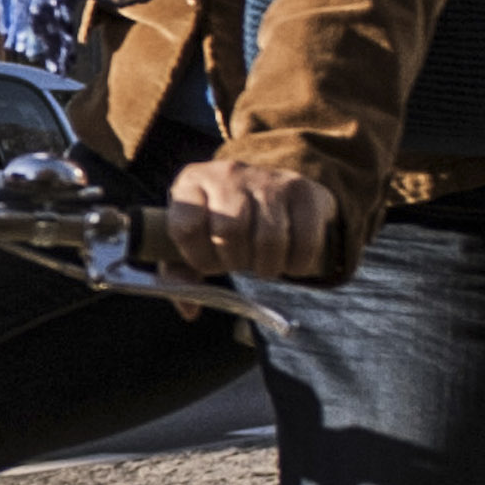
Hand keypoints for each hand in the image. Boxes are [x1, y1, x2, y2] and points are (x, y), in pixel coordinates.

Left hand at [157, 154, 339, 284]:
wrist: (267, 192)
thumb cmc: (220, 226)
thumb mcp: (192, 242)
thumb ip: (180, 275)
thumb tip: (190, 310)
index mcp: (191, 184)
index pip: (186, 225)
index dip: (197, 256)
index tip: (209, 262)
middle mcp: (227, 173)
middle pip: (230, 229)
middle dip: (235, 261)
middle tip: (240, 263)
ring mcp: (267, 178)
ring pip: (269, 238)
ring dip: (267, 266)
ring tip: (263, 263)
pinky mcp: (302, 189)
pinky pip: (305, 239)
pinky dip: (297, 263)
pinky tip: (289, 260)